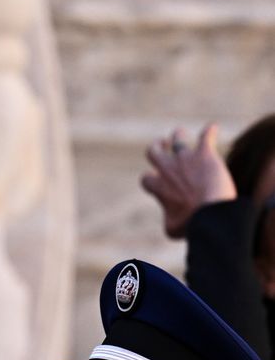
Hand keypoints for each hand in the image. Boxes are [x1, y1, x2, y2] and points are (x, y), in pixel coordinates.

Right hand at [140, 123, 236, 238]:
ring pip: (177, 138)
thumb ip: (168, 220)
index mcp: (159, 188)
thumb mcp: (172, 229)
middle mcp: (168, 170)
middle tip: (163, 144)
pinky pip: (206, 136)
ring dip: (179, 135)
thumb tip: (171, 220)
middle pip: (154, 151)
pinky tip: (212, 129)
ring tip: (182, 134)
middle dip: (157, 146)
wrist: (210, 212)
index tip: (158, 181)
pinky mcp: (204, 154)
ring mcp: (185, 159)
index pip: (146, 179)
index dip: (151, 180)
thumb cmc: (191, 223)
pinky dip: (209, 132)